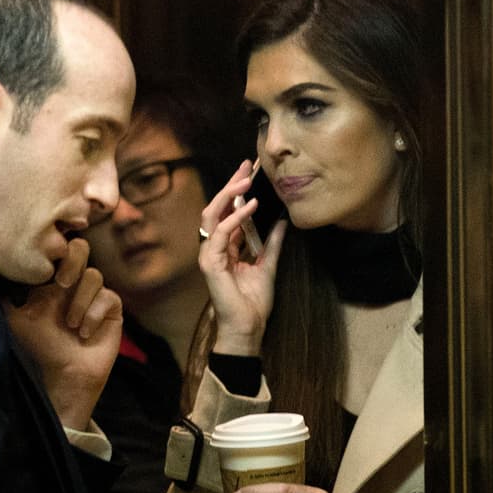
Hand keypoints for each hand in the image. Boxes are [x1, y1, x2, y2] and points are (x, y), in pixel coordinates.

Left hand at [3, 238, 122, 428]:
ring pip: (94, 276)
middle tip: (61, 283)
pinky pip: (108, 297)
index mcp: (54, 281)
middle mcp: (76, 284)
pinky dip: (93, 314)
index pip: (58, 251)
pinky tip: (84, 333)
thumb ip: (4, 297)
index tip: (46, 270)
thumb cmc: (41, 346)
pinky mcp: (111, 309)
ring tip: (70, 324)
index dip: (56, 251)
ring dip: (79, 301)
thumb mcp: (15, 318)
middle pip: (81, 248)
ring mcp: (95, 295)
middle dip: (72, 262)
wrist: (65, 372)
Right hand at [199, 160, 287, 355]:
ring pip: (211, 214)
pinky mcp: (210, 264)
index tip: (251, 170)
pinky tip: (250, 207)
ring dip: (229, 195)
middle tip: (246, 165)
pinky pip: (219, 234)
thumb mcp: (269, 265)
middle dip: (230, 184)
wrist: (249, 327)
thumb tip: (283, 222)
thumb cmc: (254, 302)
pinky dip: (234, 218)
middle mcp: (214, 248)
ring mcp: (209, 255)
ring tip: (246, 180)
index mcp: (226, 247)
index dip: (238, 191)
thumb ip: (272, 243)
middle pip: (216, 207)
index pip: (228, 211)